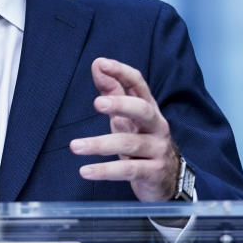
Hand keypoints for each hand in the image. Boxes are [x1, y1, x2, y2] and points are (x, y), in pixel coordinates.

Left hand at [69, 57, 179, 201]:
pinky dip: (105, 171)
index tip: (102, 63)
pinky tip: (85, 171)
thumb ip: (112, 91)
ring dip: (100, 144)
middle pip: (143, 110)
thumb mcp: (126, 116)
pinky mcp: (153, 172)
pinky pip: (128, 170)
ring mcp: (157, 149)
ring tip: (75, 146)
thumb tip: (98, 64)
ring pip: (130, 143)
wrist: (167, 179)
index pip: (138, 84)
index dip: (122, 72)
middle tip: (97, 102)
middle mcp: (157, 126)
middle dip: (121, 104)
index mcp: (149, 108)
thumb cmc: (141, 140)